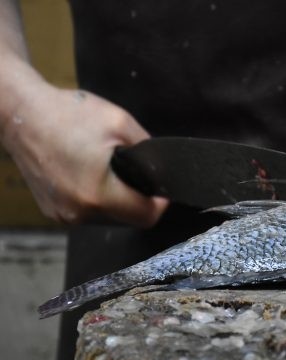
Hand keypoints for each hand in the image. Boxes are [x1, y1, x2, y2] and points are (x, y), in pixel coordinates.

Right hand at [1, 84, 167, 225]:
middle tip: (133, 170)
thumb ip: (148, 151)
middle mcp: (78, 212)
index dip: (160, 203)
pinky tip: (89, 174)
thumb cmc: (68, 114)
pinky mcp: (53, 212)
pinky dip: (96, 198)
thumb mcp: (121, 122)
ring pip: (109, 217)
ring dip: (117, 198)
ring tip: (108, 169)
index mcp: (98, 194)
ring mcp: (63, 214)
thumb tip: (162, 170)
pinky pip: (88, 212)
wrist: (20, 112)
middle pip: (128, 218)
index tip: (162, 188)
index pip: (146, 216)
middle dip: (137, 198)